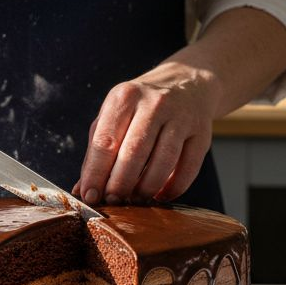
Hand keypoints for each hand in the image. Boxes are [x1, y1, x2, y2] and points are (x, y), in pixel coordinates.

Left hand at [74, 63, 220, 205]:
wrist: (188, 83)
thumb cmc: (143, 105)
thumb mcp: (115, 114)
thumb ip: (98, 150)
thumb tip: (83, 189)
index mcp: (125, 97)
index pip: (105, 141)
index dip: (96, 174)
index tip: (91, 196)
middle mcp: (154, 104)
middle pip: (134, 153)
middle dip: (120, 184)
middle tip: (113, 201)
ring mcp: (182, 118)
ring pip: (163, 162)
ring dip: (146, 188)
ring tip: (136, 199)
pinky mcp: (203, 134)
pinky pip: (188, 169)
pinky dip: (173, 189)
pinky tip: (161, 195)